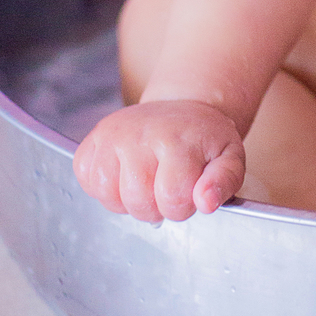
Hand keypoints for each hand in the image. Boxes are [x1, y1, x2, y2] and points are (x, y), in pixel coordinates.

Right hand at [72, 100, 245, 223]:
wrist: (184, 107)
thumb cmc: (205, 140)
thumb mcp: (229, 157)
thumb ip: (224, 182)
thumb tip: (205, 202)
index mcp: (178, 140)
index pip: (172, 199)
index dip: (181, 207)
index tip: (187, 192)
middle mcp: (141, 133)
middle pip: (137, 200)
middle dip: (154, 208)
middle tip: (166, 189)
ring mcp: (113, 133)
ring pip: (107, 193)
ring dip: (127, 201)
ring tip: (146, 185)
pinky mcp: (95, 136)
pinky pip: (86, 179)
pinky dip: (103, 188)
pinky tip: (124, 176)